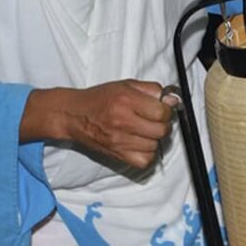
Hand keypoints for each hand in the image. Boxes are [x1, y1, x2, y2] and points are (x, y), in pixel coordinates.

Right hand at [22, 79, 177, 169]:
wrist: (74, 115)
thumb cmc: (99, 99)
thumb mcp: (126, 85)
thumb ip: (152, 90)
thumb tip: (172, 100)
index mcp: (127, 100)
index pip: (162, 112)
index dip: (166, 110)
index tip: (161, 109)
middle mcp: (123, 121)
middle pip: (161, 130)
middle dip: (162, 124)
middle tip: (154, 120)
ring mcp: (120, 140)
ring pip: (155, 146)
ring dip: (153, 139)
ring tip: (143, 131)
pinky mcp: (118, 155)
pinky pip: (145, 160)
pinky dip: (146, 154)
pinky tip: (140, 143)